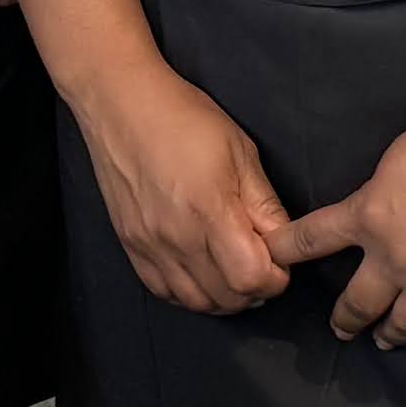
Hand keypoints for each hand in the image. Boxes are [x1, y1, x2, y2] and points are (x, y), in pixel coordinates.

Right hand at [80, 60, 297, 312]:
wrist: (121, 103)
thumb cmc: (185, 118)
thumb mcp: (240, 152)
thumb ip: (264, 205)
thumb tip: (285, 243)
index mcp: (209, 211)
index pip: (251, 277)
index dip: (276, 277)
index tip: (279, 258)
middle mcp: (176, 237)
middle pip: (226, 298)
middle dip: (255, 290)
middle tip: (260, 263)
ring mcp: (149, 245)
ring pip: (195, 303)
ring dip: (223, 297)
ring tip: (232, 271)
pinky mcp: (130, 245)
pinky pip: (164, 292)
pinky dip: (190, 293)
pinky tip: (201, 271)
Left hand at [271, 98, 405, 360]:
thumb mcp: (394, 160)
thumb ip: (376, 194)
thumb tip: (373, 210)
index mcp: (368, 216)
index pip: (311, 239)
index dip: (286, 251)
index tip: (272, 261)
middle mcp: (394, 257)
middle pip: (357, 302)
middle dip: (344, 319)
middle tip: (340, 329)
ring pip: (402, 325)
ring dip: (388, 336)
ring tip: (382, 341)